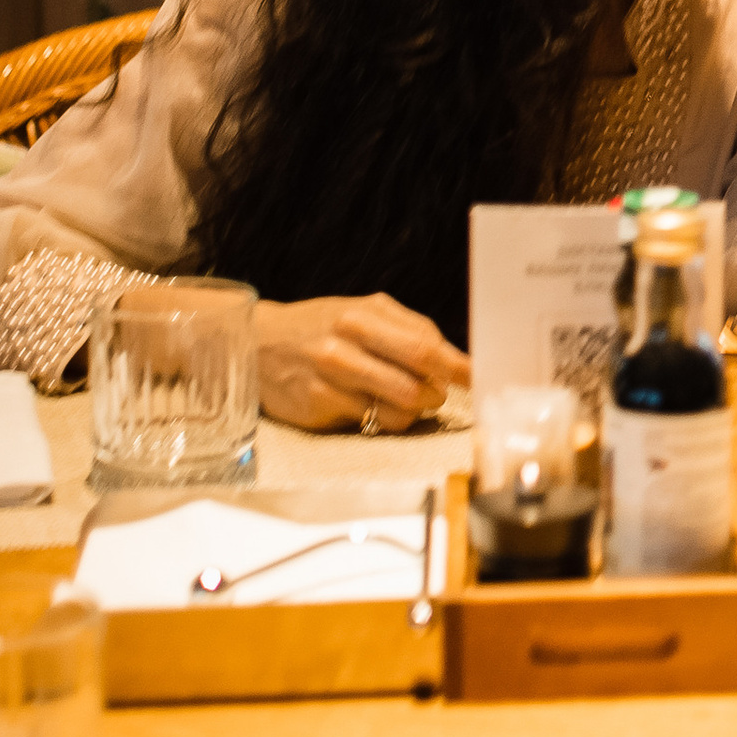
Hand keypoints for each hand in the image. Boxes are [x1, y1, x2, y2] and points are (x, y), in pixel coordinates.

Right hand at [255, 294, 470, 433]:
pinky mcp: (318, 404)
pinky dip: (379, 421)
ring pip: (399, 407)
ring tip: (398, 402)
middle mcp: (349, 340)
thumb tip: (451, 359)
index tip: (482, 379)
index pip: (428, 344)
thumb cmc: (318, 328)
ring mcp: (331, 374)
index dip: (460, 366)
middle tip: (439, 395)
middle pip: (419, 375)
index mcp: (367, 313)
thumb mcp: (360, 313)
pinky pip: (369, 423)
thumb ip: (405, 331)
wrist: (255, 342)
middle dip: (439, 392)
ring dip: (412, 412)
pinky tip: (364, 407)